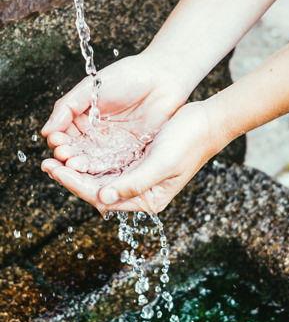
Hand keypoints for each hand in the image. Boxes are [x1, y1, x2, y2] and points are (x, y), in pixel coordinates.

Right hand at [41, 52, 192, 158]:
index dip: (60, 141)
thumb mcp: (91, 88)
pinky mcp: (134, 151)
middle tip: (65, 158)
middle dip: (69, 157)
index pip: (66, 136)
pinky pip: (118, 164)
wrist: (162, 77)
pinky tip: (99, 170)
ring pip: (96, 161)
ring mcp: (116, 144)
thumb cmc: (126, 76)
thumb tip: (46, 131)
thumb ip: (67, 108)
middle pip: (79, 152)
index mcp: (84, 119)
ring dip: (85, 166)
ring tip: (77, 165)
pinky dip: (107, 169)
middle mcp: (98, 135)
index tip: (56, 142)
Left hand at [41, 101, 220, 214]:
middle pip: (98, 190)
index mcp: (149, 199)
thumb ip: (133, 183)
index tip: (55, 170)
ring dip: (79, 169)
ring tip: (57, 158)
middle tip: (47, 164)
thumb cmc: (190, 142)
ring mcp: (139, 178)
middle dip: (72, 178)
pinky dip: (91, 159)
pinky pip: (108, 165)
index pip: (103, 197)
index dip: (76, 184)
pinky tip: (77, 151)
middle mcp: (142, 192)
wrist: (208, 122)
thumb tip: (102, 198)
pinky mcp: (138, 163)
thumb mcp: (161, 162)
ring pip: (100, 177)